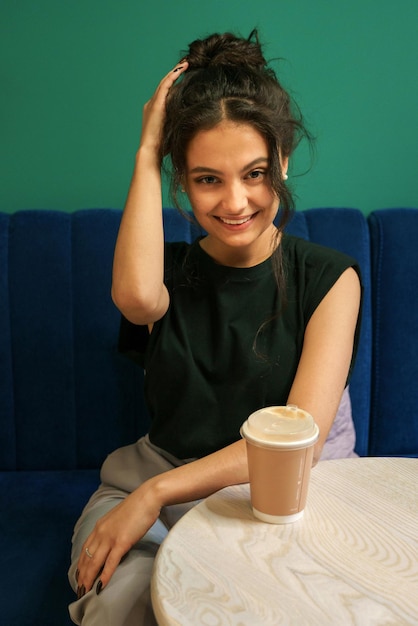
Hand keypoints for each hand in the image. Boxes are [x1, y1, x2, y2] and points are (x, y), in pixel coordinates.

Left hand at [75, 481, 161, 597]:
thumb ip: (111, 530)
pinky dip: (105, 575)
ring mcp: (111, 537)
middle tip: (78, 591)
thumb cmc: (136, 507)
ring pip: (95, 563)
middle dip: (81, 576)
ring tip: (84, 593)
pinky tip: (100, 586)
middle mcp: (101, 532)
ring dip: (88, 579)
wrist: (148, 497)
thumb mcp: (118, 519)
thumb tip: (111, 543)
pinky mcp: (122, 542)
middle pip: (86, 558)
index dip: (80, 565)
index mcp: (99, 526)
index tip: (78, 577)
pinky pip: (111, 562)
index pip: (85, 549)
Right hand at [139, 61, 187, 153]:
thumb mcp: (174, 132)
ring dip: (175, 72)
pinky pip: (164, 86)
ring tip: (186, 63)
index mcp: (155, 111)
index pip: (166, 93)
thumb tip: (195, 124)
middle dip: (175, 74)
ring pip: (164, 83)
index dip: (175, 83)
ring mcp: (152, 103)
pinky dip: (172, 76)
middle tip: (187, 64)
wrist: (151, 152)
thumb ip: (180, 124)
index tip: (186, 76)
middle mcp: (151, 104)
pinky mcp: (155, 104)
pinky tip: (181, 70)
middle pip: (165, 85)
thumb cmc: (163, 147)